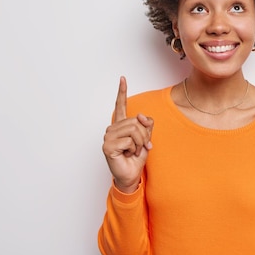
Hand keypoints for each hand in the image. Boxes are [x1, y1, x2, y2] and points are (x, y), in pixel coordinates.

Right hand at [102, 76, 153, 192]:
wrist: (131, 175)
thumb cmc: (136, 157)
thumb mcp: (146, 137)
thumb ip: (146, 124)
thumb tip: (141, 116)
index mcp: (121, 125)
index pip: (121, 105)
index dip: (122, 92)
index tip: (122, 78)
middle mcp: (112, 128)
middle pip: (136, 121)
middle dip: (144, 135)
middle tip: (141, 146)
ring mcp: (108, 137)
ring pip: (134, 129)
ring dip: (140, 142)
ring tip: (134, 150)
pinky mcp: (108, 146)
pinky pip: (129, 140)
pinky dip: (134, 148)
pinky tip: (127, 154)